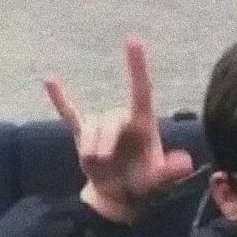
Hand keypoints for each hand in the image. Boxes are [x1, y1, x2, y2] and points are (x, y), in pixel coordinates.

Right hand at [44, 38, 193, 222]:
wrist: (118, 196)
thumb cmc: (142, 184)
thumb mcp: (157, 181)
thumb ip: (170, 172)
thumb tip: (187, 163)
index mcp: (143, 124)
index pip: (141, 90)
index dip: (137, 66)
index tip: (132, 40)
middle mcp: (122, 119)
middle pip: (109, 119)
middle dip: (104, 141)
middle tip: (102, 162)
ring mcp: (102, 125)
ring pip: (90, 125)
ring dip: (89, 146)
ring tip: (95, 164)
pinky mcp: (83, 133)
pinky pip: (69, 113)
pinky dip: (59, 99)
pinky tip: (48, 80)